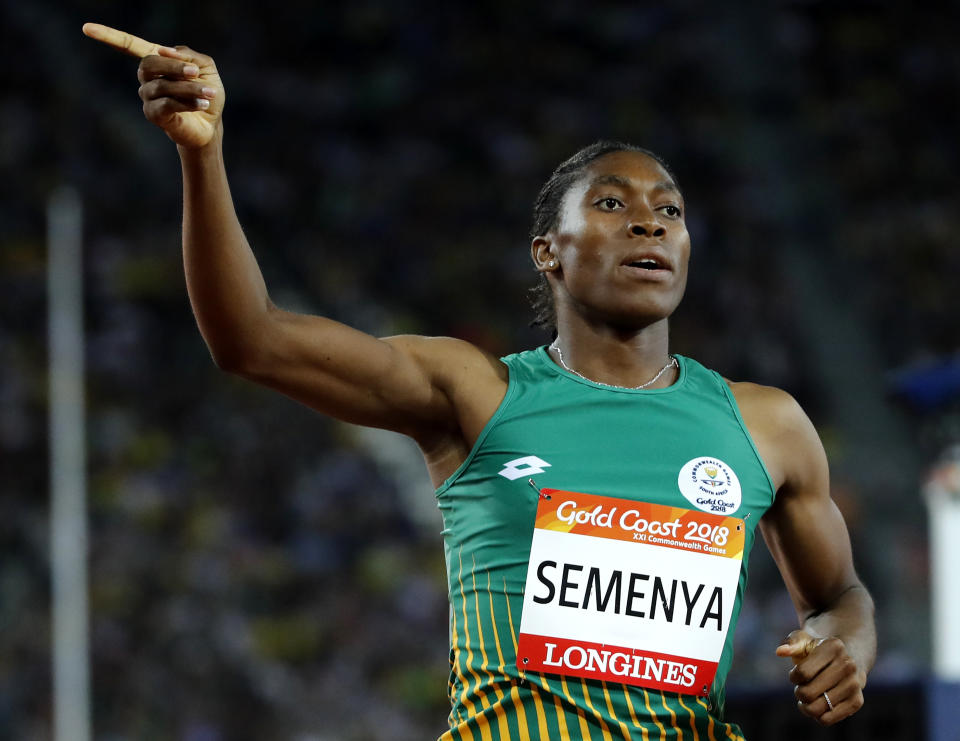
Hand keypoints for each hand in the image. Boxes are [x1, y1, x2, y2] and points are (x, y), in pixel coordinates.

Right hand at [82, 23, 224, 147]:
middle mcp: (146, 79)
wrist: (211, 125)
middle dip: (174, 66)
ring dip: (189, 87)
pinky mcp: (154, 115)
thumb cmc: (207, 94)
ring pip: (162, 85)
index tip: (86, 29)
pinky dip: (187, 102)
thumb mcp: (206, 69)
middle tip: (195, 71)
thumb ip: (191, 56)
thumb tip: (165, 50)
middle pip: (149, 63)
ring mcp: (147, 97)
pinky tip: (201, 103)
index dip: (109, 36)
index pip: (130, 46)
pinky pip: (167, 103)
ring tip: (209, 93)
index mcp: (157, 62)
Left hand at [776, 629, 865, 725]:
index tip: (795, 675)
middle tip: (801, 689)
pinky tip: (817, 706)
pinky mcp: (857, 701)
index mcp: (833, 647)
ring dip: (805, 706)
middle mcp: (848, 665)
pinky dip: (817, 716)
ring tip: (807, 699)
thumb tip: (780, 652)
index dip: (793, 677)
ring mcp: (854, 684)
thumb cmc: (819, 649)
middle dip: (798, 693)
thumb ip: (791, 643)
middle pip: (808, 693)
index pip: (803, 672)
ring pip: (817, 708)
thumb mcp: (805, 640)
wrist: (850, 657)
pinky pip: (828, 719)